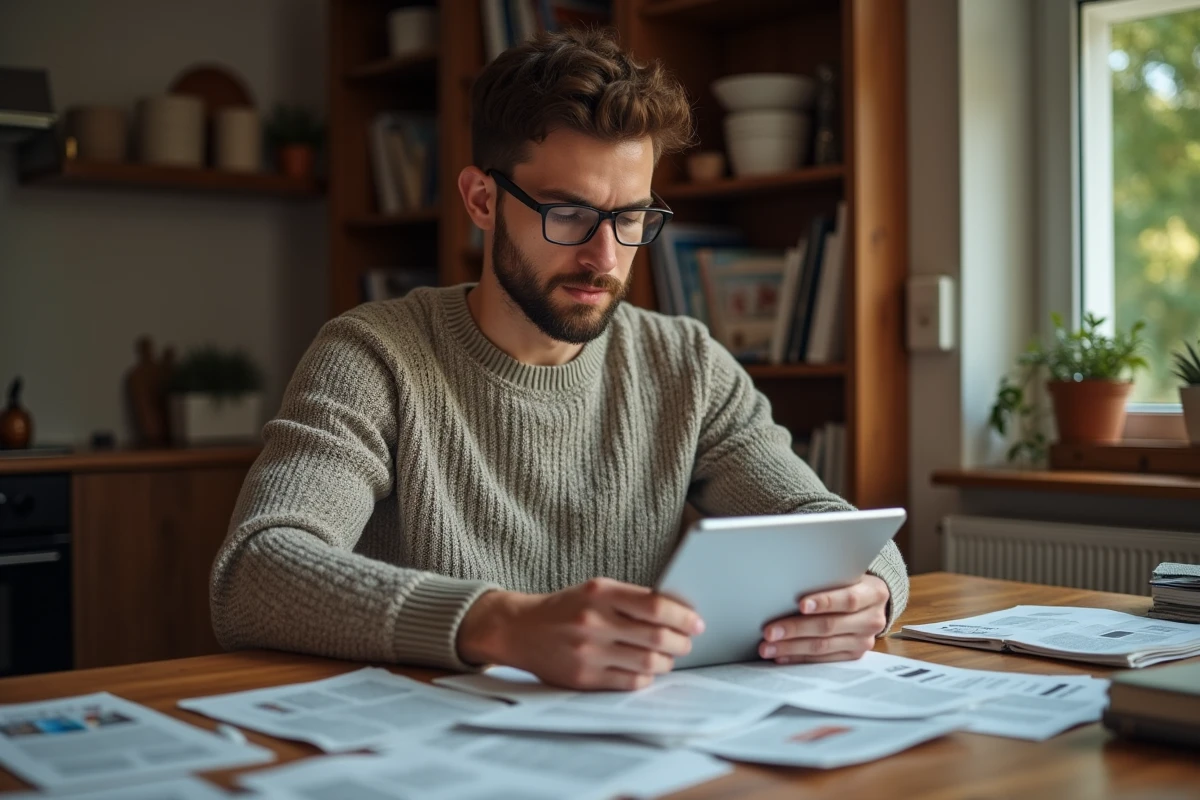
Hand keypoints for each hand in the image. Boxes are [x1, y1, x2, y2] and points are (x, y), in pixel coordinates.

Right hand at [456, 578, 704, 690]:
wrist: (519, 629)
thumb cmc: (565, 608)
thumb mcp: (595, 590)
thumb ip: (631, 599)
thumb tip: (677, 612)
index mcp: (600, 592)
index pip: (655, 606)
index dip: (683, 616)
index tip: (696, 622)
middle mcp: (594, 621)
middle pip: (657, 638)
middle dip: (681, 642)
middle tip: (686, 641)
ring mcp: (589, 652)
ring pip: (648, 664)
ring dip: (667, 662)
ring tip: (668, 657)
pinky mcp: (584, 678)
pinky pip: (630, 683)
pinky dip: (646, 678)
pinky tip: (646, 670)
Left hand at [757, 574, 888, 663]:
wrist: (871, 601)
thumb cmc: (850, 581)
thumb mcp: (847, 573)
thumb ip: (827, 577)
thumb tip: (787, 581)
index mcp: (874, 594)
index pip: (849, 600)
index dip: (825, 602)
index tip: (800, 605)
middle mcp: (872, 620)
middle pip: (830, 626)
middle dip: (796, 629)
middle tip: (769, 631)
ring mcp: (863, 641)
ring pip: (823, 646)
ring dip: (791, 647)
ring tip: (768, 646)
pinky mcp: (853, 655)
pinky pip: (822, 659)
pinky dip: (798, 657)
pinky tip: (781, 655)